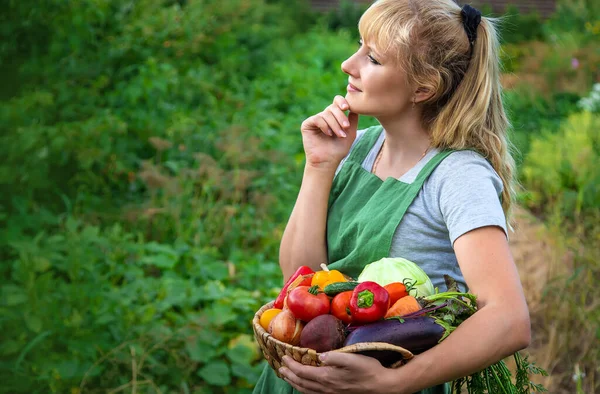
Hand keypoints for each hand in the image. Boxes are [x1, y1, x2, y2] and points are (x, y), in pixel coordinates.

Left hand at [278, 352, 397, 393]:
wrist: (382, 387)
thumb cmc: (368, 370)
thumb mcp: (352, 358)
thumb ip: (335, 357)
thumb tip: (320, 356)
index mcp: (327, 377)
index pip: (303, 371)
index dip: (291, 364)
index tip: (284, 357)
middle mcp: (326, 388)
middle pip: (301, 382)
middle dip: (289, 374)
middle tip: (281, 366)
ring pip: (306, 390)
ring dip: (294, 383)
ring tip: (287, 376)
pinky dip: (304, 389)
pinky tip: (304, 386)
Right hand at [301, 95, 358, 169]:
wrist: (328, 161)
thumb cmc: (338, 149)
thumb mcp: (350, 133)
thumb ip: (353, 120)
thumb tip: (355, 108)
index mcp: (334, 116)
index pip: (337, 101)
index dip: (342, 101)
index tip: (347, 108)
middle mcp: (324, 116)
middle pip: (333, 107)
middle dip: (341, 117)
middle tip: (346, 127)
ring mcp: (315, 120)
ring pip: (326, 114)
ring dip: (335, 124)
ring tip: (339, 135)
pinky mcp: (307, 125)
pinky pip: (317, 119)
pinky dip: (325, 126)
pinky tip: (328, 134)